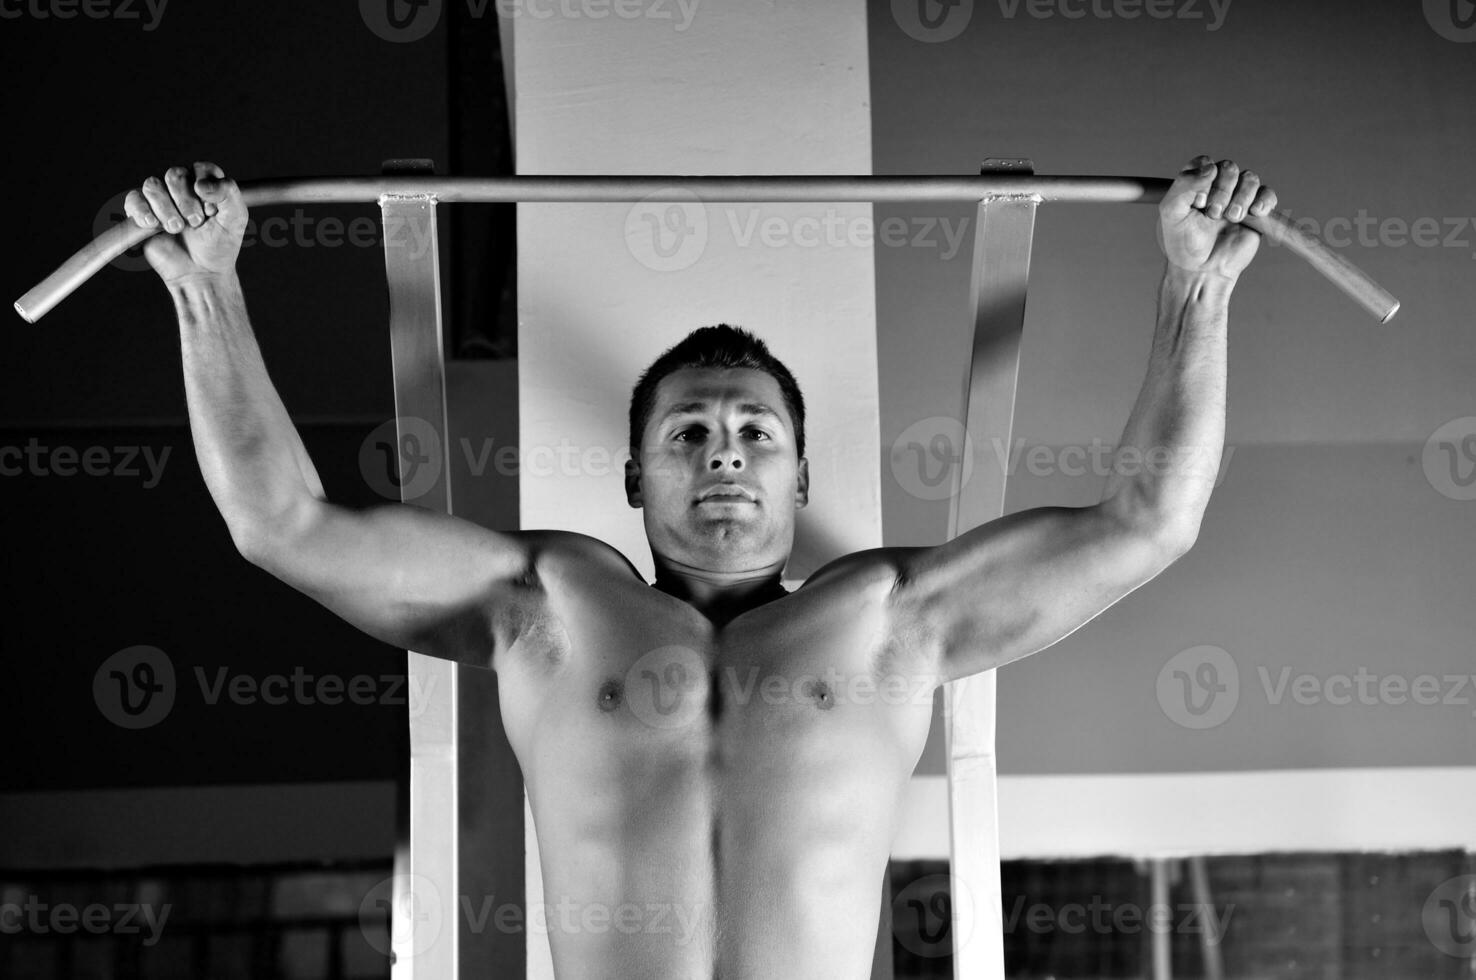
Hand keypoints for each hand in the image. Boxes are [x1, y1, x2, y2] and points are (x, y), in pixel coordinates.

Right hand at [123, 162, 246, 285]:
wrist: (201, 272)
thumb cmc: (219, 245)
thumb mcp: (236, 219)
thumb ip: (228, 193)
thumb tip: (201, 183)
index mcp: (206, 184)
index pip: (202, 168)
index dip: (206, 187)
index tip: (212, 210)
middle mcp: (182, 187)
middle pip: (175, 174)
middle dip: (186, 201)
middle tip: (196, 223)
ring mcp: (160, 199)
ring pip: (153, 185)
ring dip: (166, 209)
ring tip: (177, 228)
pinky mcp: (142, 212)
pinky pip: (133, 199)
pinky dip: (142, 211)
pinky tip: (154, 224)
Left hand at [1158, 155, 1277, 281]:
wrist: (1203, 270)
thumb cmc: (1183, 243)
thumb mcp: (1172, 212)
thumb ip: (1184, 185)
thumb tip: (1211, 167)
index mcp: (1195, 184)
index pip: (1204, 162)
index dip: (1203, 177)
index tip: (1197, 202)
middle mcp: (1217, 187)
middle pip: (1229, 167)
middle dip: (1222, 190)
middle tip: (1212, 214)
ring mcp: (1238, 198)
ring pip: (1250, 178)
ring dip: (1241, 197)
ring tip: (1230, 218)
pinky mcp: (1256, 212)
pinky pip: (1267, 194)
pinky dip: (1263, 200)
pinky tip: (1254, 213)